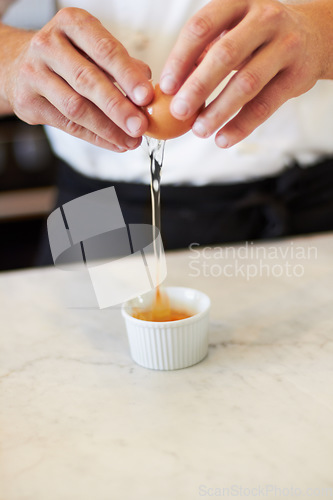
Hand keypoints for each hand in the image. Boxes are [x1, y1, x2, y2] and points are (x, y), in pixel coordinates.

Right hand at [3, 8, 153, 151]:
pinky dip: (95, 137)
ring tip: (132, 140)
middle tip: (140, 126)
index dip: (127, 75)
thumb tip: (147, 84)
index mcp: (71, 24)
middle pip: (88, 80)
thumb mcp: (93, 48)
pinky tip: (115, 143)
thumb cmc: (68, 56)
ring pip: (76, 107)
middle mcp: (48, 45)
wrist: (20, 64)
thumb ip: (121, 64)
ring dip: (108, 128)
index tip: (147, 97)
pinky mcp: (27, 102)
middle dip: (118, 107)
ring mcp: (33, 73)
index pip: (104, 50)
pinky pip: (67, 125)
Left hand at [160, 0, 332, 147]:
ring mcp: (284, 46)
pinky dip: (241, 125)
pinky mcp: (297, 76)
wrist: (314, 36)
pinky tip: (223, 139)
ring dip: (218, 111)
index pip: (201, 28)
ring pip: (246, 82)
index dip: (180, 59)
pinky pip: (265, 105)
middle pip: (224, 55)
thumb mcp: (232, 31)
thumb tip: (171, 89)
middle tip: (178, 112)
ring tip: (199, 130)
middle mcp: (264, 19)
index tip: (166, 86)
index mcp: (238, 3)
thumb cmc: (259, 37)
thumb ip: (204, 53)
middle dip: (197, 87)